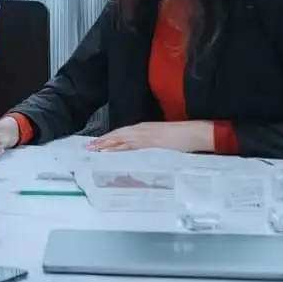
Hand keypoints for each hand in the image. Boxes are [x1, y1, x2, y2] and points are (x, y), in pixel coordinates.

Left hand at [87, 120, 213, 152]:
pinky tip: (110, 153)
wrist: (194, 132)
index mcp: (143, 128)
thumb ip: (148, 142)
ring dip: (106, 146)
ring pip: (120, 141)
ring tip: (93, 150)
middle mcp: (141, 130)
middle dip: (102, 142)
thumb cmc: (181, 136)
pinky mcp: (150, 144)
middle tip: (87, 148)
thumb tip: (138, 150)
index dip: (108, 138)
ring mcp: (145, 137)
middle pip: (117, 136)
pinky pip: (131, 147)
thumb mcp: (160, 137)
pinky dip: (119, 150)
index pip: (120, 133)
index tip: (95, 143)